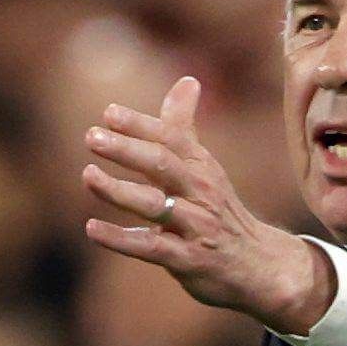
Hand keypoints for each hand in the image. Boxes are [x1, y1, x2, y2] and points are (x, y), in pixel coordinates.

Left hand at [81, 75, 334, 333]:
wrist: (258, 265)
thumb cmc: (219, 212)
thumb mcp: (206, 168)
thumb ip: (185, 127)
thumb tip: (188, 80)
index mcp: (201, 166)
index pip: (170, 138)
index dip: (140, 125)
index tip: (109, 113)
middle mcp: (200, 192)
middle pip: (163, 164)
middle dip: (128, 149)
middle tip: (92, 136)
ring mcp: (196, 226)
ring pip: (154, 204)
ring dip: (119, 191)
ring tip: (88, 176)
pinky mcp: (188, 259)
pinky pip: (150, 247)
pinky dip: (120, 239)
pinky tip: (91, 228)